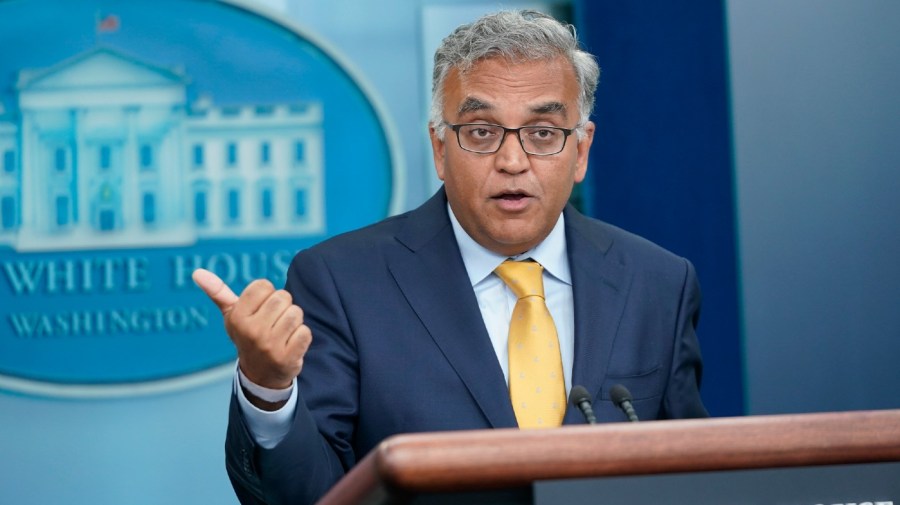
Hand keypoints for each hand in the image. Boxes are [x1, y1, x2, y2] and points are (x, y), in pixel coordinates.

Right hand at [192, 268, 311, 394]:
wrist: (260, 375)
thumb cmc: (247, 335)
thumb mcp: (231, 315)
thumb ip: (218, 292)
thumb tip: (197, 272)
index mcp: (237, 317)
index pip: (263, 285)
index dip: (267, 294)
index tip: (261, 309)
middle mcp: (252, 331)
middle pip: (282, 297)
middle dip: (283, 306)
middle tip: (273, 322)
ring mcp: (270, 346)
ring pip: (296, 313)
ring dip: (294, 321)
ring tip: (282, 332)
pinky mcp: (287, 358)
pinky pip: (305, 332)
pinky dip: (302, 336)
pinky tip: (290, 344)